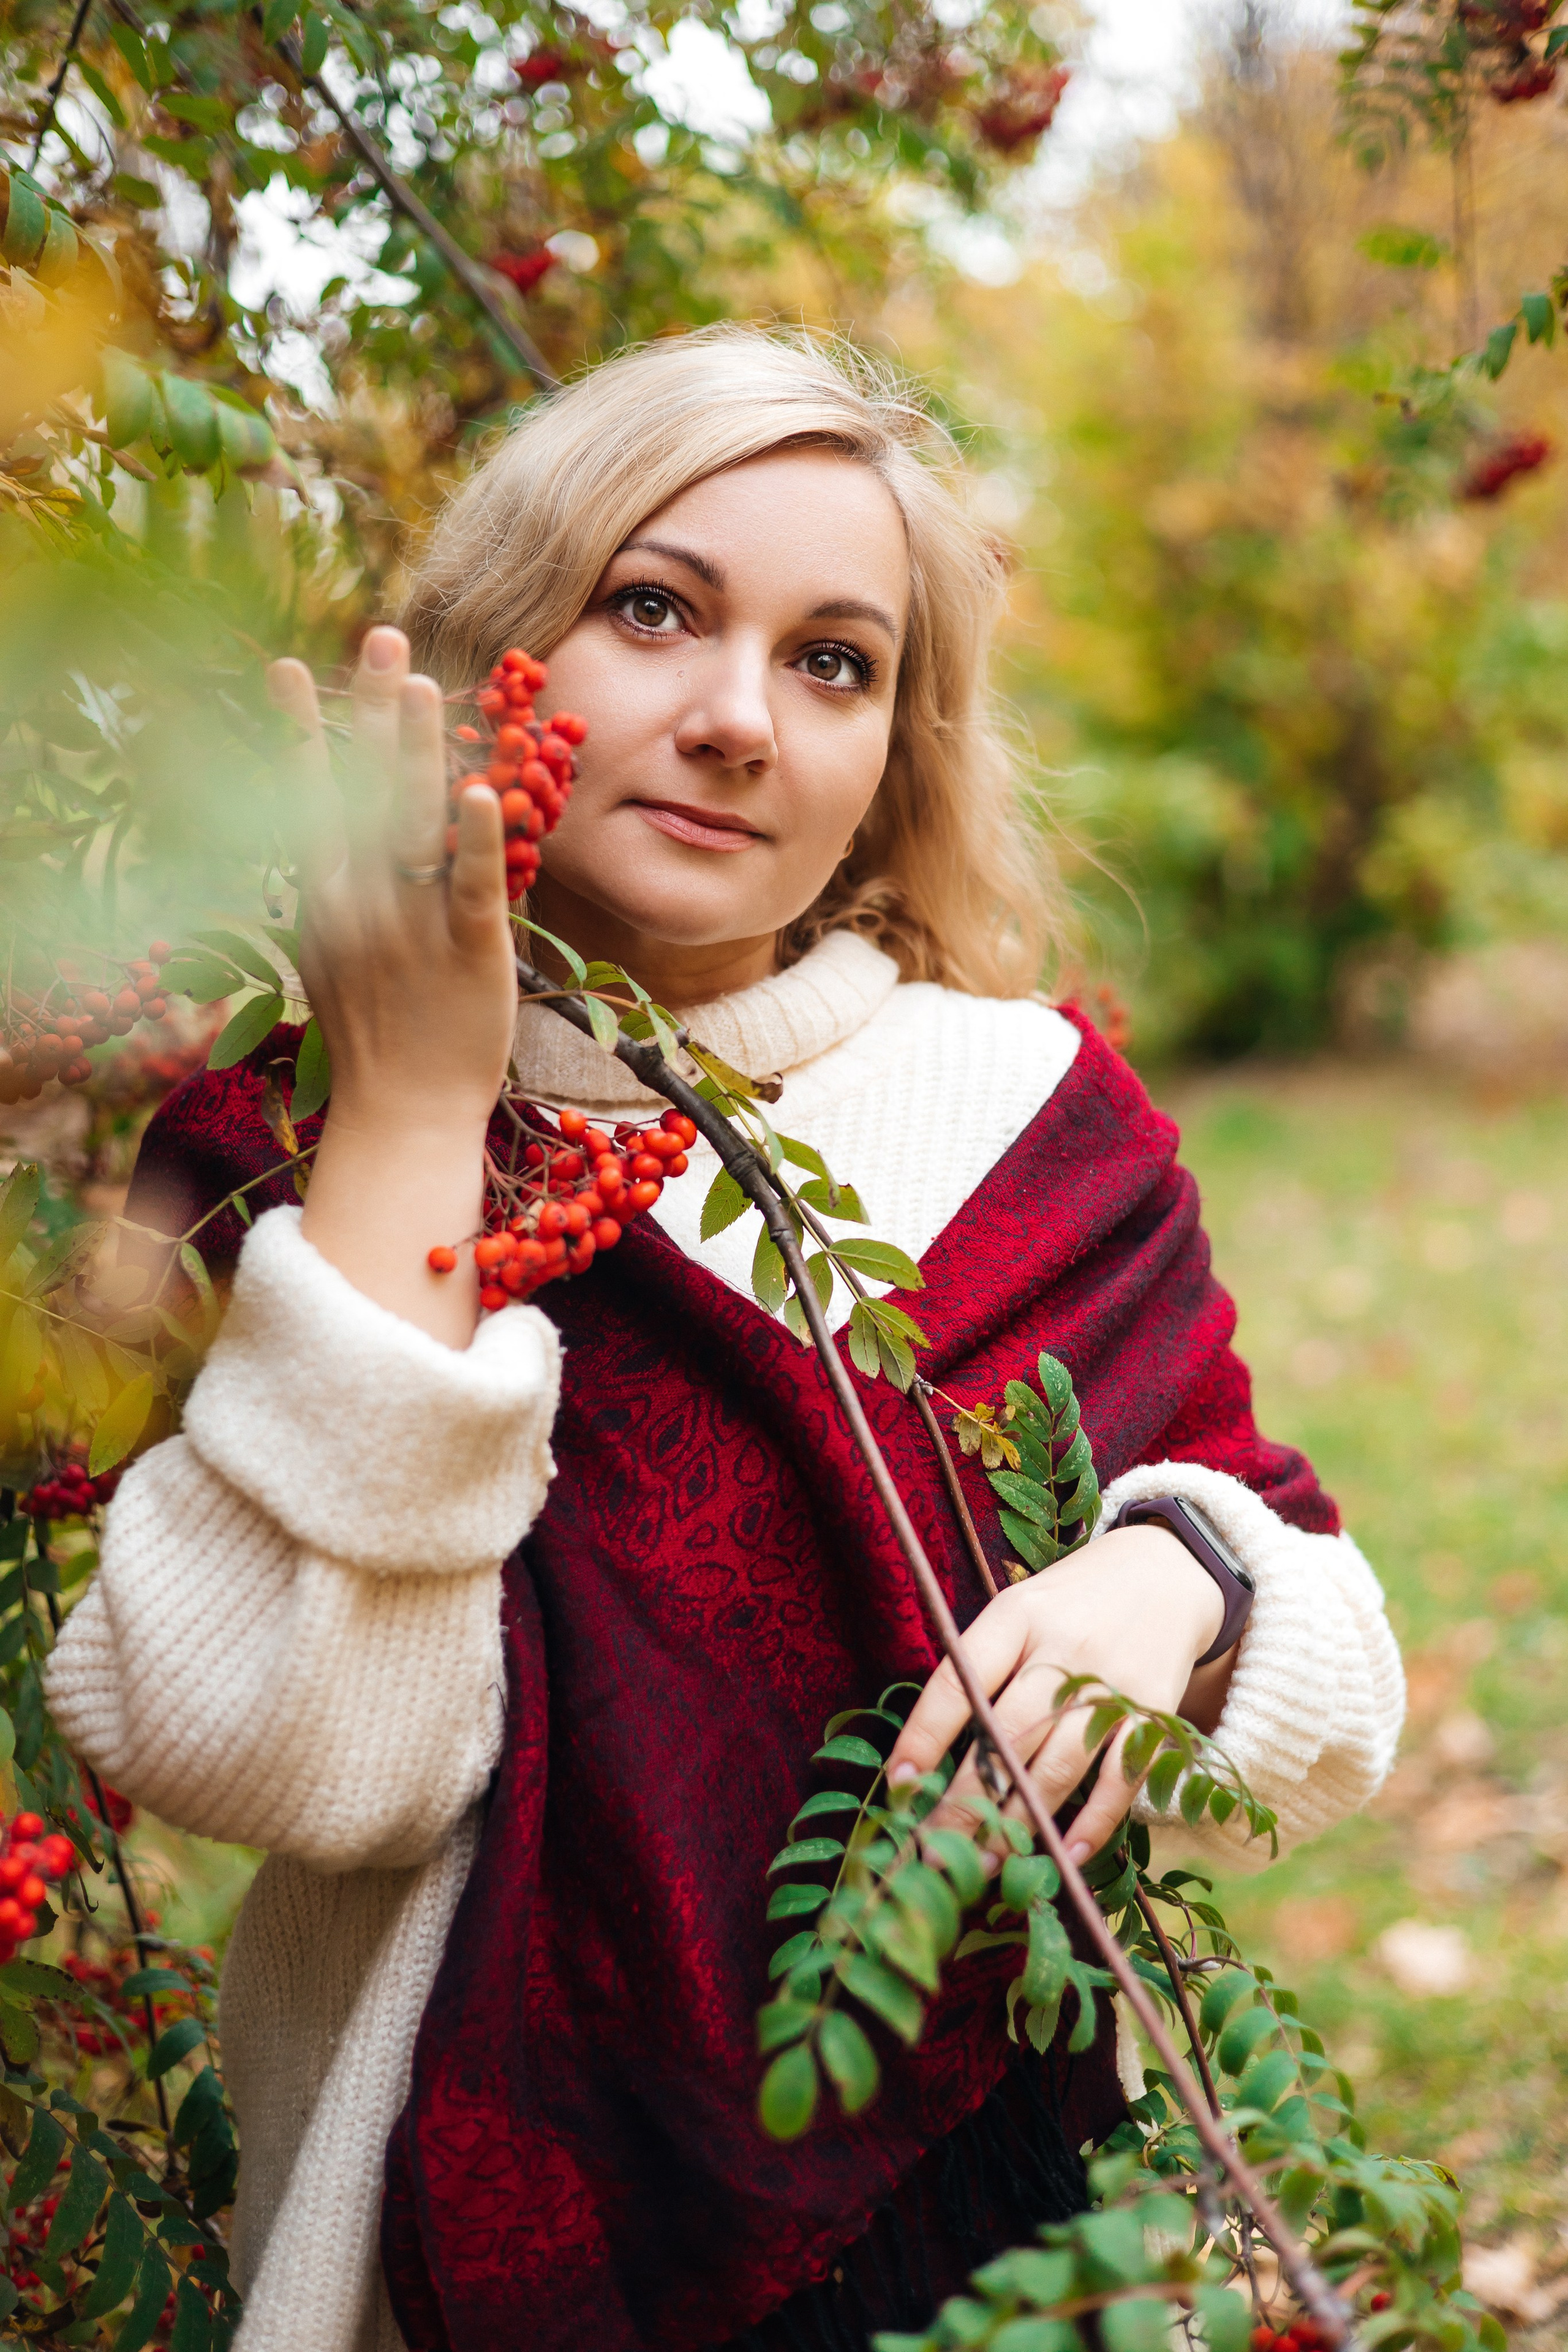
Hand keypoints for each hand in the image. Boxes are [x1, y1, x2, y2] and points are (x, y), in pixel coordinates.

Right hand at [269, 625, 517, 1342]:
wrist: (402, 1115)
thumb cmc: (377, 1034)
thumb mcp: (335, 950)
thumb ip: (339, 885)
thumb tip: (334, 824)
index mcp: (326, 898)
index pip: (309, 797)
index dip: (301, 730)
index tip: (286, 666)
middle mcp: (362, 902)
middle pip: (361, 790)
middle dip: (369, 713)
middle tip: (383, 637)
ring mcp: (413, 925)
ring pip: (413, 824)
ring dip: (416, 752)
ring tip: (422, 685)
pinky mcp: (471, 952)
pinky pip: (469, 887)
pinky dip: (472, 840)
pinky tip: (477, 789)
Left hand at [885, 1527, 1230, 1867]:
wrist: (1167, 1573)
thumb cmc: (1070, 1604)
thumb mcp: (1018, 1611)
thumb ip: (982, 1666)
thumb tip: (928, 1752)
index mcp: (1016, 1616)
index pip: (960, 1681)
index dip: (925, 1735)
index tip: (898, 1783)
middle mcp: (1063, 1650)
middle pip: (1005, 1737)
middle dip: (965, 1801)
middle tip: (934, 1853)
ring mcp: (1112, 1684)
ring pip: (1058, 1768)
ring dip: (1019, 1824)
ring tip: (985, 1865)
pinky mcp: (1154, 1714)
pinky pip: (1120, 1781)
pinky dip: (1094, 1823)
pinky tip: (1065, 1855)